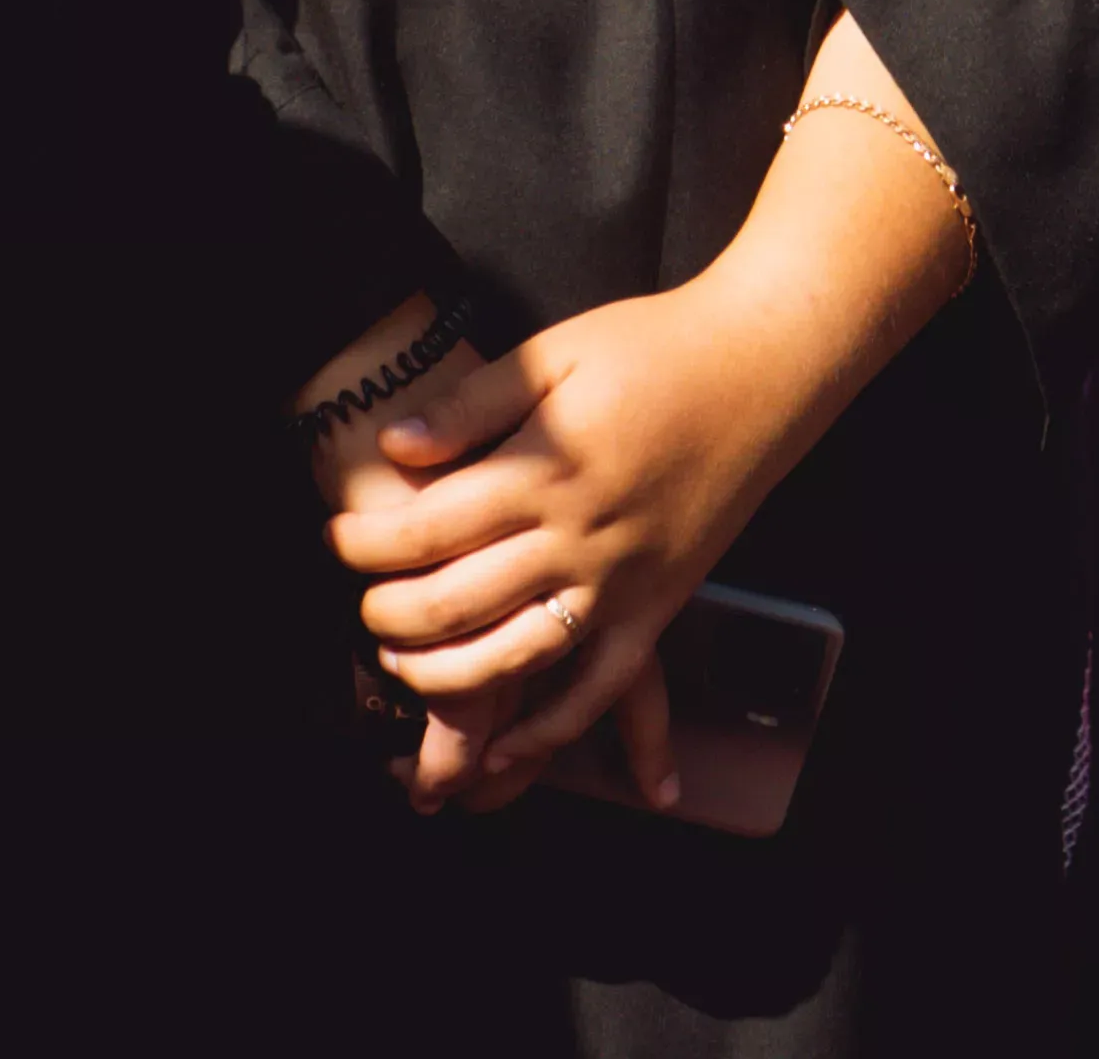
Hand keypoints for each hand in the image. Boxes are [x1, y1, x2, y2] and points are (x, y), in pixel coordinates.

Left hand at [329, 281, 832, 806]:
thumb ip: (472, 402)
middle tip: (362, 607)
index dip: (367, 544)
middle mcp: (581, 536)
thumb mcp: (555, 350)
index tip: (337, 540)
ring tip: (403, 664)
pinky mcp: (658, 608)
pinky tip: (503, 750)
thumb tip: (398, 446)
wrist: (761, 369)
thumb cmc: (655, 349)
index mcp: (547, 469)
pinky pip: (600, 689)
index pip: (429, 528)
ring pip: (516, 657)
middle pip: (458, 601)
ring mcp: (622, 581)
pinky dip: (550, 730)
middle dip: (389, 615)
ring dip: (445, 675)